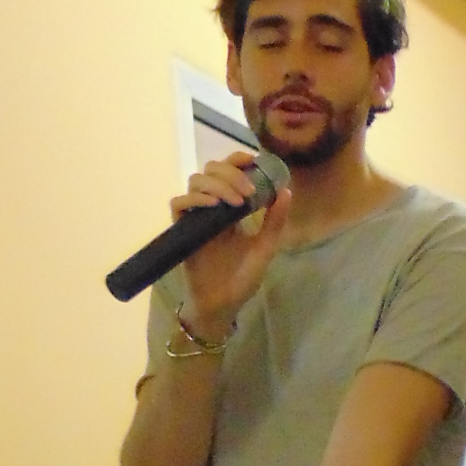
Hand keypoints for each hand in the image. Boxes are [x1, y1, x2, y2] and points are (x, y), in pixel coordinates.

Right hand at [175, 154, 291, 338]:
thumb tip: (286, 191)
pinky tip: (214, 206)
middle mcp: (212, 207)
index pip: (229, 171)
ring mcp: (196, 217)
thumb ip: (275, 221)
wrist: (223, 305)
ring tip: (237, 202)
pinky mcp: (182, 229)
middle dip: (231, 172)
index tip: (253, 160)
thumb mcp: (265, 248)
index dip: (237, 159)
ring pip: (196, 181)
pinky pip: (179, 203)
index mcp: (232, 208)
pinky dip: (196, 198)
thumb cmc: (242, 279)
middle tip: (249, 191)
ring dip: (218, 184)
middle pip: (211, 169)